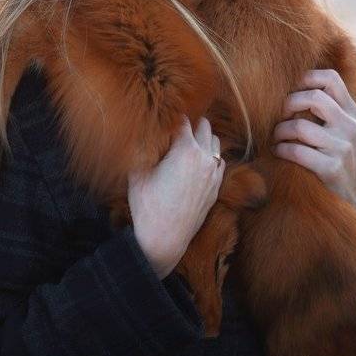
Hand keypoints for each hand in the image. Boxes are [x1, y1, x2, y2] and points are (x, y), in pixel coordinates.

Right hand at [128, 115, 224, 278]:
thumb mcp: (137, 174)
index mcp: (185, 149)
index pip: (183, 120)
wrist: (165, 239)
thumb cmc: (148, 206)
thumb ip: (141, 149)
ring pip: (215, 143)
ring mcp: (213, 173)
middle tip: (175, 128)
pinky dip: (210, 156)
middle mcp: (204, 158)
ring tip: (186, 143)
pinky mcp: (216, 188)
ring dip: (203, 139)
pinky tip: (197, 161)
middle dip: (191, 124)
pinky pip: (219, 162)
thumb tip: (139, 133)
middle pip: (204, 126)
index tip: (163, 117)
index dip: (172, 117)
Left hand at [273, 68, 355, 218]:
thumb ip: (324, 107)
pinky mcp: (332, 168)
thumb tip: (287, 85)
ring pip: (300, 126)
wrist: (352, 195)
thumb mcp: (339, 128)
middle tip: (279, 116)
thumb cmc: (336, 154)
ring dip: (280, 131)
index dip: (306, 78)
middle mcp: (350, 125)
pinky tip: (279, 152)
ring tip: (276, 137)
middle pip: (314, 98)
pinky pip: (297, 151)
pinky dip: (282, 150)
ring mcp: (343, 147)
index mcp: (351, 111)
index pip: (331, 78)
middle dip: (288, 105)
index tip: (290, 90)